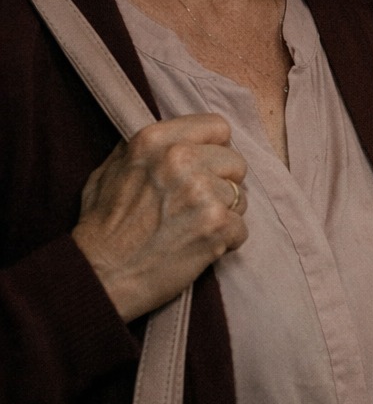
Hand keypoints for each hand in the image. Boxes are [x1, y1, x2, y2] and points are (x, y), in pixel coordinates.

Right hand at [71, 113, 247, 322]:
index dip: (214, 150)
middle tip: (198, 206)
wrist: (99, 276)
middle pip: (235, 162)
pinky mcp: (215, 224)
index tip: (205, 169)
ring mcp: (201, 191)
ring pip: (241, 197)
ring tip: (193, 229)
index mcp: (155, 140)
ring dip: (224, 215)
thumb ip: (145, 150)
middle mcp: (181, 159)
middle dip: (222, 184)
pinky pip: (241, 228)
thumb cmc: (101, 228)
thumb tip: (173, 139)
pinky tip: (200, 247)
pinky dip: (226, 242)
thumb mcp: (110, 170)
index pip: (217, 127)